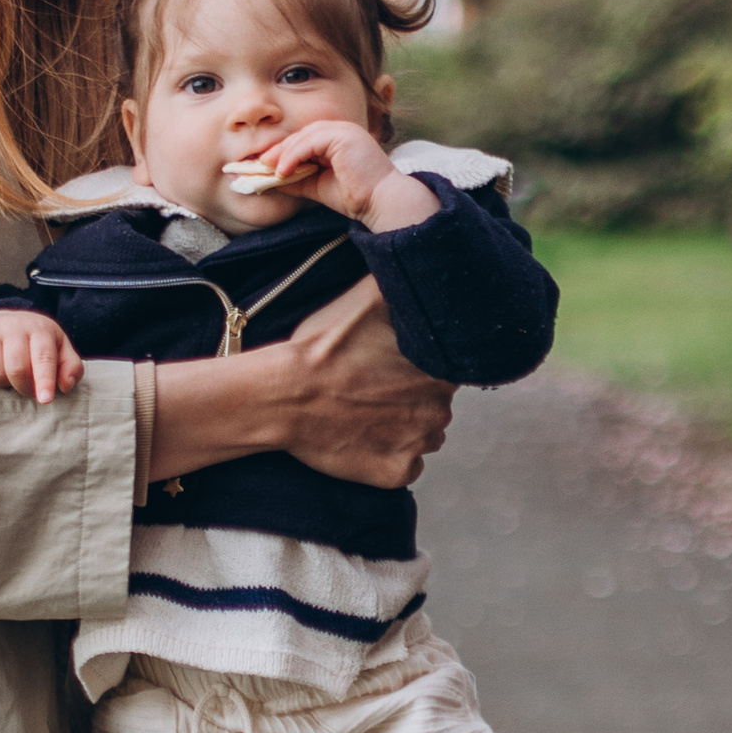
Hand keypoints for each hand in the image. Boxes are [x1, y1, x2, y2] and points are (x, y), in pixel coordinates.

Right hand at [0, 307, 83, 402]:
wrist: (0, 322)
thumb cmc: (36, 343)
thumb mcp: (59, 349)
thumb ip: (71, 367)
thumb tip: (66, 386)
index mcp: (40, 329)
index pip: (43, 357)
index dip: (45, 380)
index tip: (45, 400)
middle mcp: (14, 327)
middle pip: (17, 368)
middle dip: (24, 387)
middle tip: (28, 389)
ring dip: (4, 384)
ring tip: (10, 378)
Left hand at [254, 117, 394, 218]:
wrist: (380, 203)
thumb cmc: (355, 196)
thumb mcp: (317, 186)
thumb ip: (297, 179)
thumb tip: (270, 180)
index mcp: (337, 139)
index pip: (303, 140)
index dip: (281, 152)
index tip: (262, 165)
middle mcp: (340, 129)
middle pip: (300, 135)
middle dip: (277, 151)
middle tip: (257, 165)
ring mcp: (343, 130)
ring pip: (303, 137)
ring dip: (283, 153)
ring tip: (268, 169)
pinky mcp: (343, 136)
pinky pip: (310, 142)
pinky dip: (293, 155)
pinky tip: (283, 170)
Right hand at [271, 275, 452, 488]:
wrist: (286, 395)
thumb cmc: (323, 346)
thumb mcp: (367, 298)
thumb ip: (404, 281)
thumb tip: (427, 259)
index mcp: (439, 366)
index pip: (446, 364)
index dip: (420, 361)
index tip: (394, 360)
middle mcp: (440, 408)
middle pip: (436, 400)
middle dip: (412, 393)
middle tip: (374, 383)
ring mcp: (419, 444)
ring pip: (424, 432)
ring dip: (404, 423)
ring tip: (366, 408)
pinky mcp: (397, 473)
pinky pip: (406, 463)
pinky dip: (390, 453)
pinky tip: (363, 434)